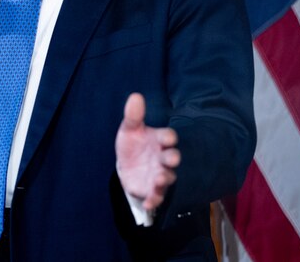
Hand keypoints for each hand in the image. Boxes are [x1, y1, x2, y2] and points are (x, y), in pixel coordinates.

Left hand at [115, 92, 180, 210]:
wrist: (127, 165)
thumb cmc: (133, 144)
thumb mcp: (129, 129)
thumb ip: (133, 116)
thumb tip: (135, 96)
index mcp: (159, 140)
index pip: (168, 136)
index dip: (168, 137)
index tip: (166, 137)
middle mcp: (163, 158)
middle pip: (173, 158)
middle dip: (173, 158)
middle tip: (171, 158)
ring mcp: (159, 175)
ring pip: (167, 178)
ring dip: (164, 179)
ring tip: (158, 179)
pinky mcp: (152, 191)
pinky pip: (156, 197)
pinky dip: (153, 201)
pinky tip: (148, 203)